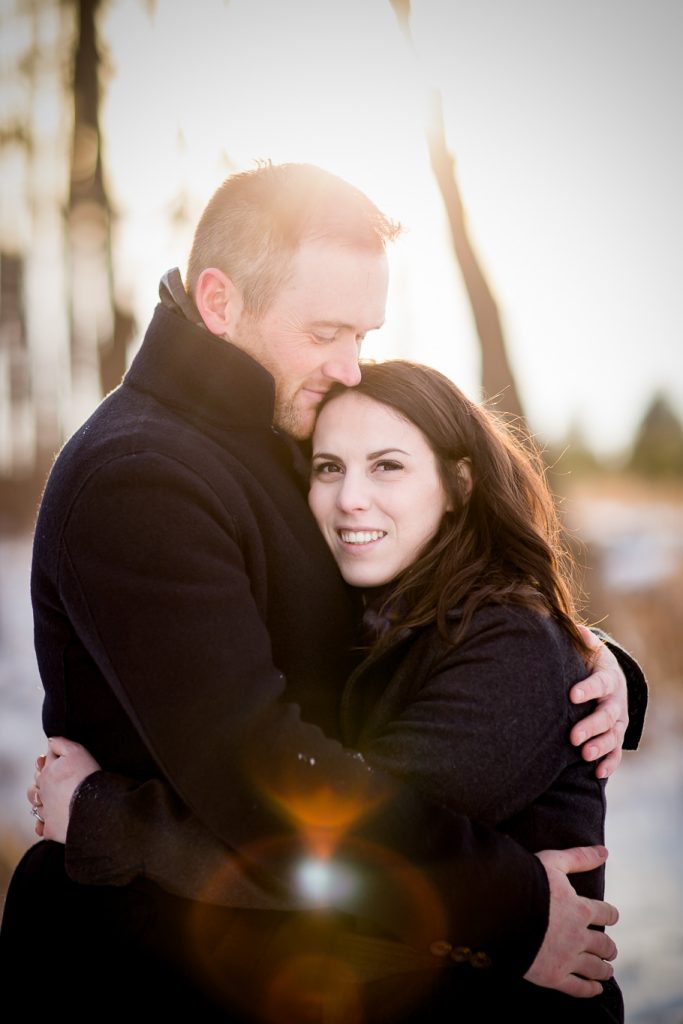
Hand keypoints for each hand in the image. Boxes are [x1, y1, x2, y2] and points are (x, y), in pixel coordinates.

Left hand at [27, 736, 100, 842]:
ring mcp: (46, 811)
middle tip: (55, 778)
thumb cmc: (87, 779)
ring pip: (36, 805)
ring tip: (50, 799)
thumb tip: (51, 741)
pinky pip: (42, 827)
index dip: (50, 760)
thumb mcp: (76, 751)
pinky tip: (49, 821)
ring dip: (40, 801)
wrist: (93, 807)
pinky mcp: (51, 828)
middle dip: (43, 779)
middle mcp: (43, 792)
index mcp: (48, 773)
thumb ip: (61, 743)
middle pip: (37, 783)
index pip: (44, 763)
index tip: (56, 760)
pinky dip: (43, 824)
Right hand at [524, 846, 618, 996]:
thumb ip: (580, 857)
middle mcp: (578, 936)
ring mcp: (567, 958)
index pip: (606, 914)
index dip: (610, 915)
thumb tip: (605, 851)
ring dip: (604, 969)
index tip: (611, 917)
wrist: (499, 908)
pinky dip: (590, 990)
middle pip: (604, 945)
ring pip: (595, 968)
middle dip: (608, 947)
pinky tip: (596, 989)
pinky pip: (578, 988)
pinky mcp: (553, 976)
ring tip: (606, 969)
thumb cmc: (525, 881)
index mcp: (581, 909)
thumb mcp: (553, 862)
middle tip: (609, 949)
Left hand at [569, 627, 627, 777]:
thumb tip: (574, 628)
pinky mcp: (616, 736)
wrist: (610, 680)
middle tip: (573, 737)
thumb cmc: (589, 664)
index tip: (571, 695)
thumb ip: (581, 641)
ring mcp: (618, 721)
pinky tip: (597, 773)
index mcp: (608, 678)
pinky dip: (609, 763)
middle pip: (607, 715)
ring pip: (613, 736)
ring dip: (600, 746)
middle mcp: (616, 701)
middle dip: (592, 726)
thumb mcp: (588, 650)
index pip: (599, 683)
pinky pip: (616, 752)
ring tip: (583, 755)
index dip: (587, 689)